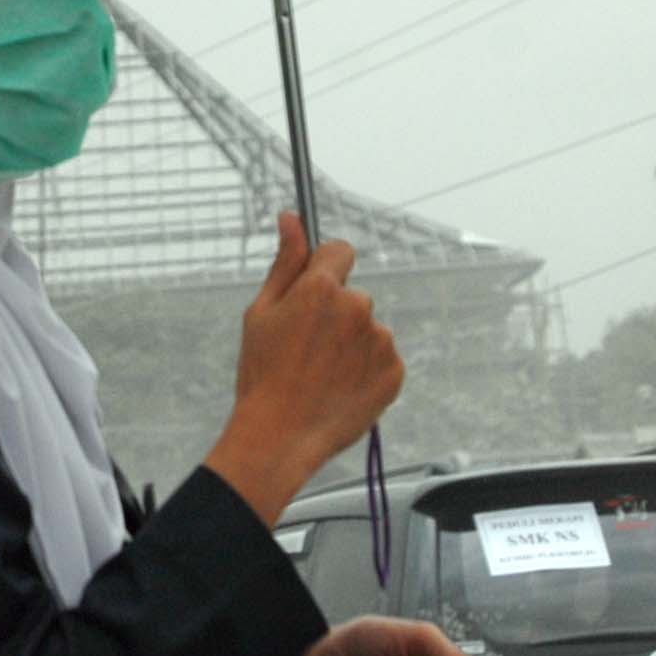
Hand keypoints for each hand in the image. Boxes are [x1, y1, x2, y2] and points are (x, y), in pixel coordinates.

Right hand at [203, 214, 403, 524]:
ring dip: (351, 344)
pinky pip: (382, 358)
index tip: (313, 293)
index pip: (339, 250)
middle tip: (307, 349)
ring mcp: (380, 340)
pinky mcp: (394, 371)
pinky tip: (339, 389)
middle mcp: (358, 307)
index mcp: (321, 288)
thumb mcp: (261, 313)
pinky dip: (366, 370)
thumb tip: (291, 217)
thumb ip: (285, 262)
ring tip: (321, 375)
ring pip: (367, 329)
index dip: (324, 270)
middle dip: (335, 314)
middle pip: (352, 295)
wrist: (279, 438)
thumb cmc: (262, 376)